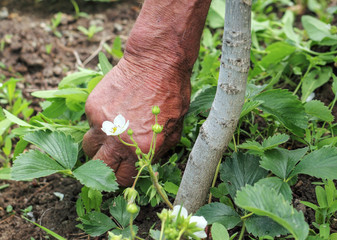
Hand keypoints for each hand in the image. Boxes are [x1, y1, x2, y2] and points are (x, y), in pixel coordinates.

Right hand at [82, 57, 190, 185]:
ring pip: (89, 146)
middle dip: (105, 167)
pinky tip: (113, 111)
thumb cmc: (172, 95)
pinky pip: (90, 123)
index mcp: (141, 148)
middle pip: (99, 167)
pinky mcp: (92, 106)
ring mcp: (101, 121)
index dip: (123, 175)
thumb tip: (145, 162)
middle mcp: (118, 139)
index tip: (122, 170)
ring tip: (110, 136)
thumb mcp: (174, 130)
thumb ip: (157, 152)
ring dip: (98, 146)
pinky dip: (99, 123)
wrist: (156, 62)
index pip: (123, 177)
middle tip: (111, 159)